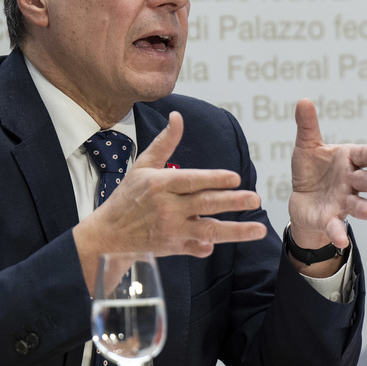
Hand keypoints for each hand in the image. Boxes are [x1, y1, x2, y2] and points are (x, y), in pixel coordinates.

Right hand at [73, 112, 267, 284]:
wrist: (107, 232)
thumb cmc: (128, 196)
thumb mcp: (143, 166)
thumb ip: (165, 143)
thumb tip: (177, 117)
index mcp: (160, 184)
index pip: (191, 180)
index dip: (214, 179)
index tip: (235, 178)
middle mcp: (166, 207)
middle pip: (204, 204)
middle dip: (232, 202)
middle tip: (255, 199)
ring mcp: (170, 229)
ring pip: (207, 230)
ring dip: (235, 231)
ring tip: (259, 229)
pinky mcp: (172, 247)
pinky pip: (194, 248)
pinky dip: (205, 247)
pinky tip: (218, 246)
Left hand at [286, 99, 366, 251]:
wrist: (303, 200)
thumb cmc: (311, 169)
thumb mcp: (306, 146)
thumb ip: (308, 126)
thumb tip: (303, 100)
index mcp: (348, 160)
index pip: (362, 155)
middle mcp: (351, 181)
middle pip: (366, 180)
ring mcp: (344, 201)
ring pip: (358, 204)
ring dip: (365, 208)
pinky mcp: (332, 219)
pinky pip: (337, 227)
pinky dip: (339, 234)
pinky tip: (341, 241)